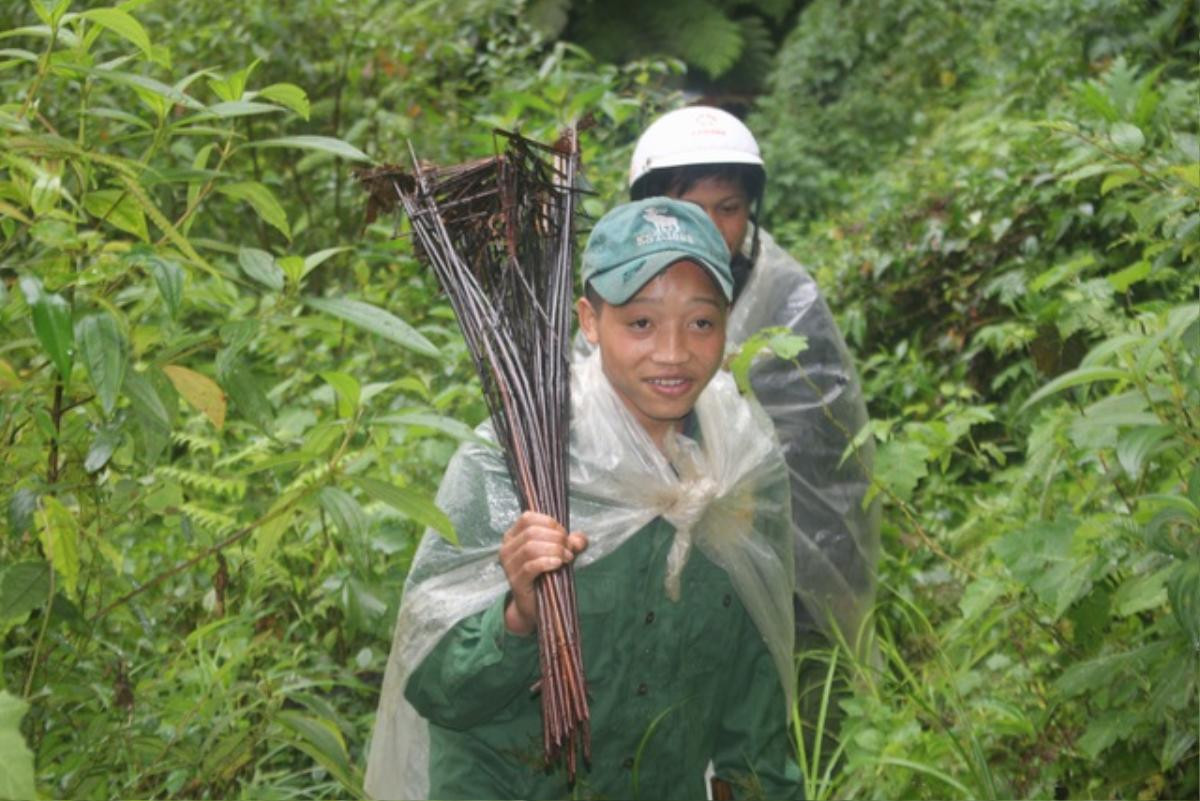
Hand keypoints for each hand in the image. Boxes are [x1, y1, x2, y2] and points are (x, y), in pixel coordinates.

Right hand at [498, 511, 586, 635]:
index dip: (549, 523)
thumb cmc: (545, 574)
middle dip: (556, 538)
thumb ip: (572, 543)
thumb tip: (579, 540)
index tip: (564, 535)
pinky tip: (558, 565)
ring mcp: (508, 565)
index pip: (527, 518)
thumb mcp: (560, 553)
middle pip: (531, 532)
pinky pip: (530, 566)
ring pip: (530, 548)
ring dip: (554, 550)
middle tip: (569, 550)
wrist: (533, 605)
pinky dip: (547, 562)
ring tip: (567, 558)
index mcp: (513, 536)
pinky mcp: (515, 581)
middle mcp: (506, 548)